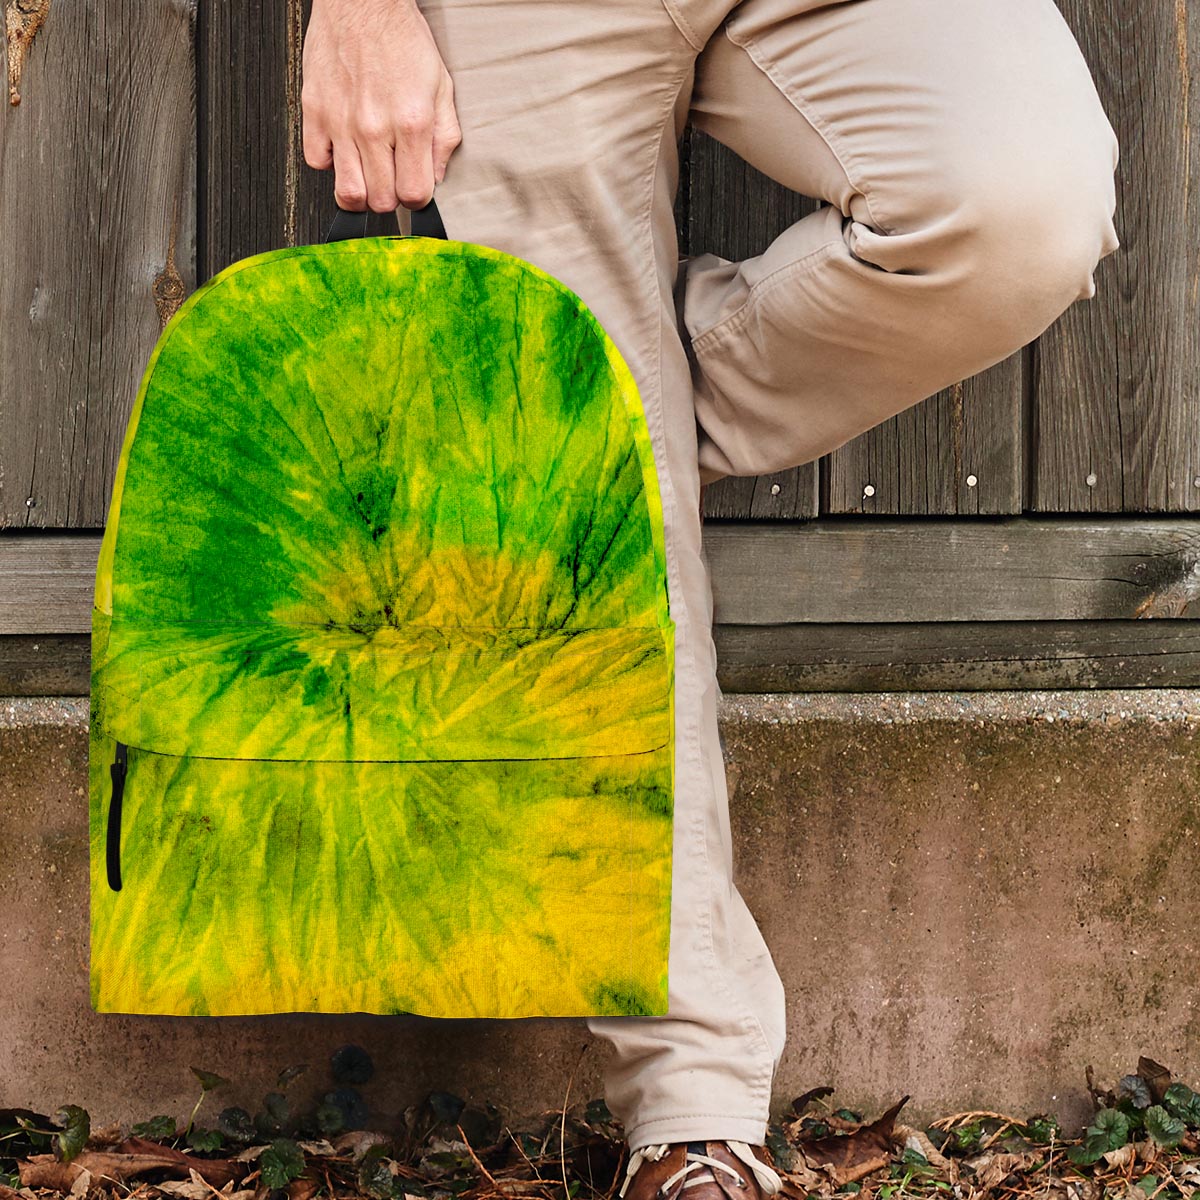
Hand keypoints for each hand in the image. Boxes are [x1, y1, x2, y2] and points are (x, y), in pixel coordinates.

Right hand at [301, 0, 462, 211]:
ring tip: (368, 175)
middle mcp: (374, 127)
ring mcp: (341, 122)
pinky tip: (344, 149)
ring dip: (361, 191)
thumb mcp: (441, 87)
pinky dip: (330, 163)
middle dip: (390, 197)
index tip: (415, 188)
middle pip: (381, 201)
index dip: (417, 199)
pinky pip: (316, 162)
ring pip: (348, 192)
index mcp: (411, 123)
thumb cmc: (401, 39)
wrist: (362, 1)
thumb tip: (437, 176)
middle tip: (392, 178)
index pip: (414, 194)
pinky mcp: (314, 111)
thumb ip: (444, 137)